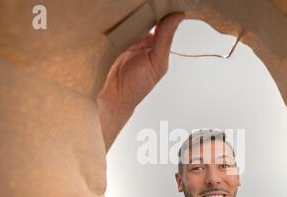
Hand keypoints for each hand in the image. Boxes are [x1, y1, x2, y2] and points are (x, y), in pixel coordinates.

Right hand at [97, 12, 184, 150]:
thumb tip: (178, 16)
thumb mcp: (157, 62)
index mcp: (154, 43)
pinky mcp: (108, 37)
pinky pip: (113, 22)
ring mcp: (124, 36)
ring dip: (129, 10)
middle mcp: (140, 38)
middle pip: (144, 15)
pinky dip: (115, 16)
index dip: (163, 8)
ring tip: (131, 2)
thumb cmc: (137, 86)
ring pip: (129, 16)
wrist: (112, 97)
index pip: (161, 19)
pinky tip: (117, 11)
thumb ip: (165, 38)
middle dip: (145, 6)